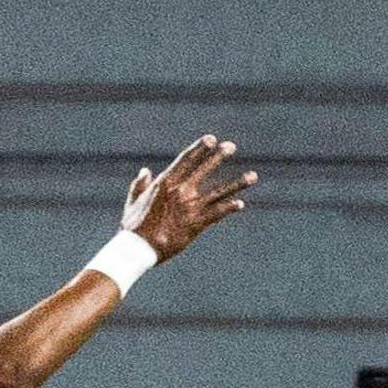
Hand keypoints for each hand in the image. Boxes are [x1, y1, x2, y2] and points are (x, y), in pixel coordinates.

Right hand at [125, 134, 254, 261]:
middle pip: (204, 169)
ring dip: (238, 183)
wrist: (139, 248)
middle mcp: (181, 191)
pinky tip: (240, 204)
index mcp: (165, 182)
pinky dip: (230, 207)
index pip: (186, 160)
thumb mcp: (133, 201)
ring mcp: (191, 207)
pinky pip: (218, 213)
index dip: (199, 148)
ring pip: (220, 192)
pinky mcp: (198, 223)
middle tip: (231, 146)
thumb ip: (140, 184)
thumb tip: (146, 170)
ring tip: (253, 176)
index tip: (211, 139)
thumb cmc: (134, 226)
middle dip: (218, 156)